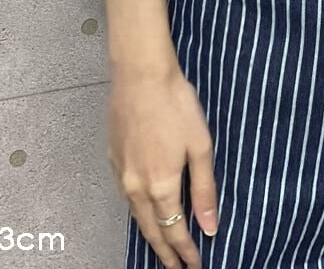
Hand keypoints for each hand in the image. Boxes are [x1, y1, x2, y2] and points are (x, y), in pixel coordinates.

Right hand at [108, 65, 217, 268]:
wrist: (141, 74)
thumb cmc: (176, 105)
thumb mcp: (200, 146)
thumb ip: (204, 188)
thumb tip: (210, 226)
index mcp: (161, 186)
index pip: (174, 230)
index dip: (185, 251)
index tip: (196, 265)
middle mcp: (136, 187)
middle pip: (151, 229)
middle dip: (165, 251)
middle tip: (176, 268)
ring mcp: (121, 173)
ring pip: (136, 214)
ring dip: (150, 232)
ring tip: (162, 245)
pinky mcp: (113, 157)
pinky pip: (127, 195)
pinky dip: (138, 210)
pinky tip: (144, 208)